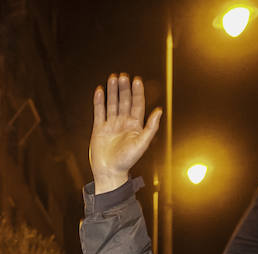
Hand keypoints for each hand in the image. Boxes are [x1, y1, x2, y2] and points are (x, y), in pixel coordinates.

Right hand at [90, 74, 161, 194]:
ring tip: (112, 78)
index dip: (137, 92)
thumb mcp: (142, 143)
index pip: (137, 104)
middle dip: (124, 88)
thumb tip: (159, 110)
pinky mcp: (99, 129)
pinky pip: (99, 112)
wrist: (110, 172)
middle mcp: (123, 123)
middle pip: (124, 101)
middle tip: (122, 76)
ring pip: (112, 104)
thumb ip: (151, 127)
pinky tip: (99, 91)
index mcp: (135, 125)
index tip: (136, 79)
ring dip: (112, 91)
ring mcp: (111, 125)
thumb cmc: (127, 161)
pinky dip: (99, 101)